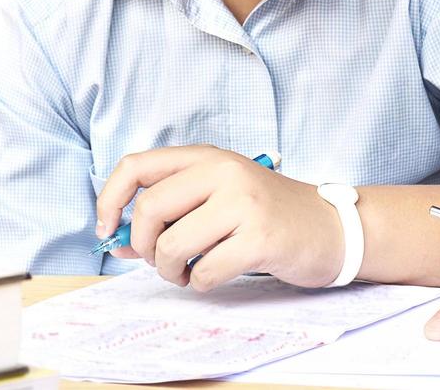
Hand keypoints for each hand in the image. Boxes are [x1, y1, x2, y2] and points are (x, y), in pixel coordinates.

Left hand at [94, 145, 345, 290]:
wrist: (331, 226)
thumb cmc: (267, 214)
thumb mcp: (219, 197)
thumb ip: (171, 210)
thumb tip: (116, 239)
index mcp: (209, 157)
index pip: (137, 165)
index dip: (110, 200)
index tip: (108, 229)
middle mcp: (224, 171)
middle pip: (149, 208)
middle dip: (143, 246)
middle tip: (158, 260)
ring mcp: (243, 203)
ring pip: (171, 245)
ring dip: (171, 271)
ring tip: (189, 271)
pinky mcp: (259, 237)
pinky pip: (204, 272)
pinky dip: (201, 283)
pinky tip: (217, 273)